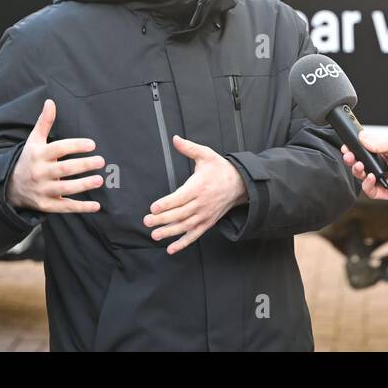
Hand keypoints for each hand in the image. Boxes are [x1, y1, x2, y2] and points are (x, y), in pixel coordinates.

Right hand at [7, 99, 104, 213]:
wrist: (10, 187)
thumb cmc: (29, 159)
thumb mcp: (34, 140)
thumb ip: (44, 122)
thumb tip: (50, 102)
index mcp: (38, 155)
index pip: (58, 149)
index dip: (75, 146)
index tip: (92, 144)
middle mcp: (40, 173)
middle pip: (63, 170)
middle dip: (83, 165)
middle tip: (101, 161)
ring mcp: (43, 190)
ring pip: (65, 189)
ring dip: (83, 186)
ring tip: (100, 180)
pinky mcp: (46, 205)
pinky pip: (65, 207)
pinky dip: (81, 208)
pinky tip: (96, 206)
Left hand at [145, 136, 249, 254]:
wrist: (240, 184)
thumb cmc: (220, 169)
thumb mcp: (206, 155)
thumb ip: (189, 148)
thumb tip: (175, 139)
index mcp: (199, 187)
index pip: (180, 197)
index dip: (166, 203)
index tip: (153, 208)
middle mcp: (202, 203)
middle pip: (180, 213)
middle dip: (162, 219)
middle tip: (147, 221)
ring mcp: (205, 215)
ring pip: (185, 226)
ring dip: (169, 232)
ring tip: (154, 235)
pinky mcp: (208, 222)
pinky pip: (195, 235)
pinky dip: (183, 243)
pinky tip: (171, 248)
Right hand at [341, 130, 387, 204]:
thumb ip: (379, 143)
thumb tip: (362, 137)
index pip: (367, 149)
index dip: (356, 148)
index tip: (347, 146)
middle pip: (364, 163)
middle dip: (353, 159)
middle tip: (348, 156)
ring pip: (366, 177)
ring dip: (358, 172)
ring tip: (358, 166)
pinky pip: (374, 192)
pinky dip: (368, 186)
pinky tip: (370, 178)